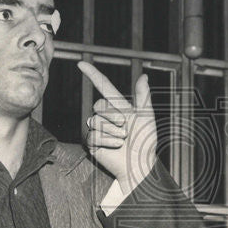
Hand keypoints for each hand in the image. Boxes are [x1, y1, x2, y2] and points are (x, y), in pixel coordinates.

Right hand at [77, 61, 157, 194]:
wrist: (139, 164)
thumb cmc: (145, 142)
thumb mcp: (146, 117)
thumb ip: (144, 97)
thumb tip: (144, 76)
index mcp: (118, 106)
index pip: (103, 86)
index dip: (92, 74)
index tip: (81, 63)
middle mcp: (106, 115)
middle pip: (99, 104)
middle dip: (114, 116)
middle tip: (126, 129)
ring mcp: (98, 129)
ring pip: (96, 120)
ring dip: (113, 131)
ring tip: (123, 140)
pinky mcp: (92, 143)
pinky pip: (93, 135)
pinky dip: (108, 141)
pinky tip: (115, 147)